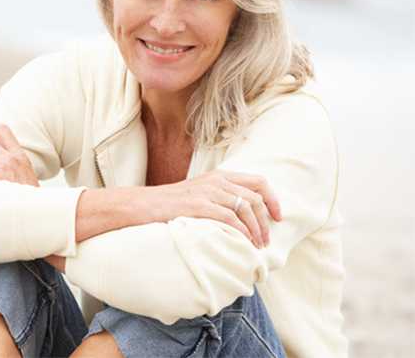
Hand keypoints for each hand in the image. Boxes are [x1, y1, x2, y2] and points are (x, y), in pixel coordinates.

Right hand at [151, 170, 282, 247]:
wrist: (143, 204)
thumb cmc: (170, 205)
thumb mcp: (199, 194)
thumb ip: (220, 197)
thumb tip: (244, 216)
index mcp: (219, 176)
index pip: (258, 181)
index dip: (273, 199)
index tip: (278, 217)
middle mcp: (216, 180)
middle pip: (255, 197)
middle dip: (266, 220)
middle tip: (266, 240)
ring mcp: (208, 191)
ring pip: (246, 208)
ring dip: (256, 229)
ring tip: (257, 245)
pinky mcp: (199, 205)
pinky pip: (230, 218)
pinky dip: (241, 231)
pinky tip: (244, 242)